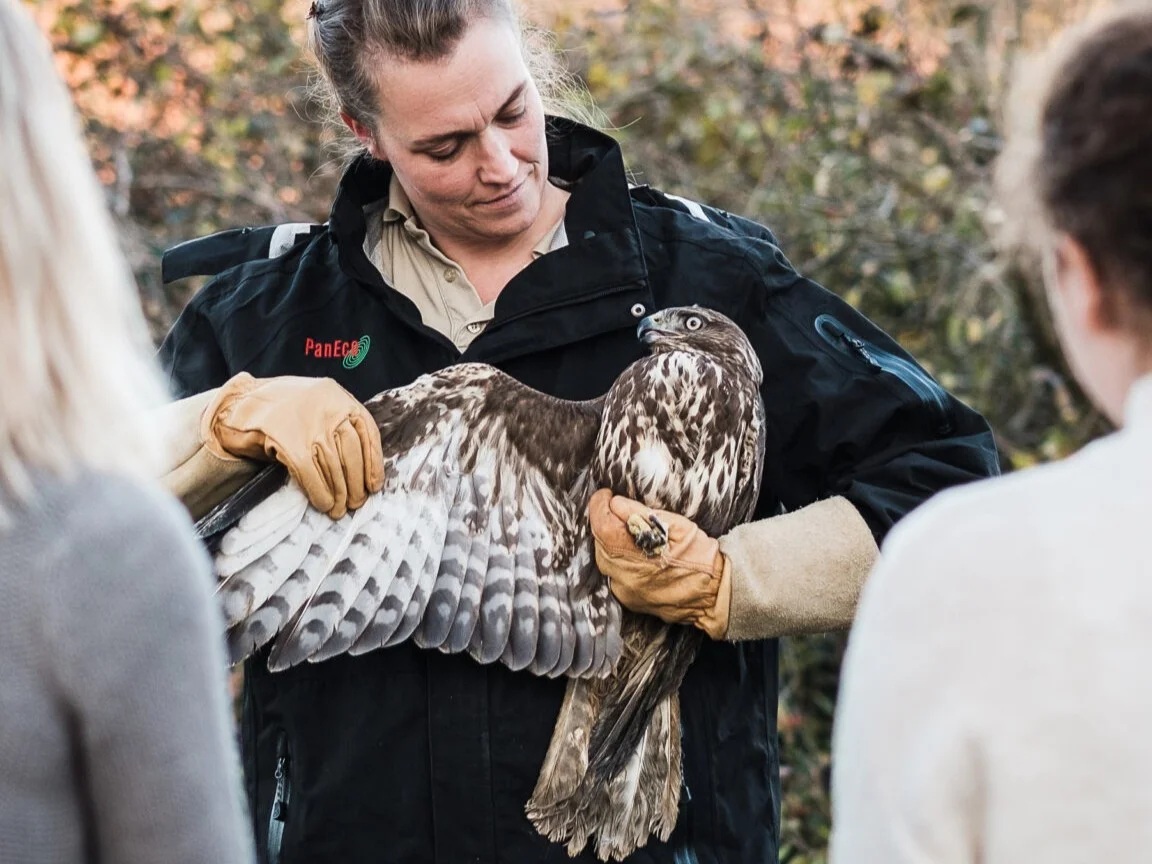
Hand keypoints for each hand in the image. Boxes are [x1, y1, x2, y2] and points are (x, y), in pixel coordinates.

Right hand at [200, 372, 384, 517]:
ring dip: (339, 493)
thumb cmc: (280, 410)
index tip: (374, 486)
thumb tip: (362, 468)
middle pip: (351, 453)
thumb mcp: (316, 405)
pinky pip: (311, 474)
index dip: (374, 463)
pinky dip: (319, 493)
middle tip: (356, 503)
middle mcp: (327, 407)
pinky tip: (323, 504)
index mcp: (338, 396)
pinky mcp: (290, 442)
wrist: (236, 405)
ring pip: (333, 466)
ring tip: (339, 510)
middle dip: (356, 483)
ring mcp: (309, 424)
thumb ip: (338, 424)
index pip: (368, 433)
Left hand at [587, 489, 730, 639]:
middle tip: (618, 510)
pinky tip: (634, 553)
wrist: (717, 594)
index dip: (599, 505)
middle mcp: (624, 576)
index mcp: (635, 555)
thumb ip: (642, 514)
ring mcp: (626, 591)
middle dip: (605, 522)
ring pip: (604, 559)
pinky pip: (614, 574)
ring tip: (628, 531)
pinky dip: (618, 560)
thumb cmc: (701, 558)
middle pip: (598, 542)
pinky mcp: (630, 600)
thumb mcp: (677, 526)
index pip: (601, 525)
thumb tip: (616, 503)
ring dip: (610, 542)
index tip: (606, 495)